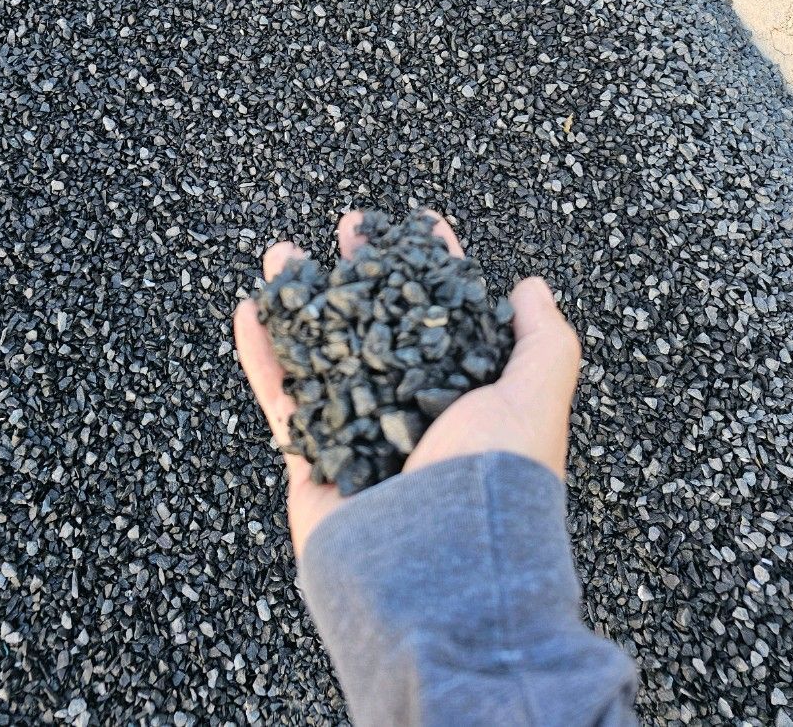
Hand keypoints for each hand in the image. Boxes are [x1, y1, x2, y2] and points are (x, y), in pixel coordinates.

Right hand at [233, 210, 581, 558]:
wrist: (435, 571)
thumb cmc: (492, 480)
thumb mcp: (536, 397)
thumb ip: (544, 339)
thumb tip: (532, 287)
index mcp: (468, 393)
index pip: (448, 311)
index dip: (434, 263)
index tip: (417, 220)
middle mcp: (414, 408)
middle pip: (382, 320)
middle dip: (363, 269)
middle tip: (346, 225)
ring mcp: (360, 432)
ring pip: (325, 348)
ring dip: (303, 298)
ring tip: (281, 252)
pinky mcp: (313, 459)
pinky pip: (282, 397)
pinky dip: (263, 354)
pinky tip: (249, 309)